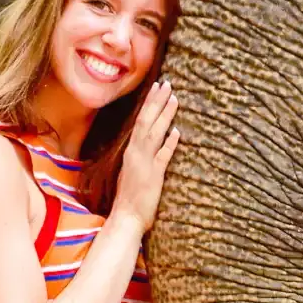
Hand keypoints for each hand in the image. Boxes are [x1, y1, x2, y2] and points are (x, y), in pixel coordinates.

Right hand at [114, 79, 179, 231]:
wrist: (125, 218)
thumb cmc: (131, 198)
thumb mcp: (135, 171)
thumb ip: (144, 155)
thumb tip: (158, 140)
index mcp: (131, 151)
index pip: (141, 120)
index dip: (150, 103)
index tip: (158, 87)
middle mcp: (136, 153)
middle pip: (147, 121)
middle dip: (157, 101)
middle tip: (167, 83)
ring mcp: (144, 164)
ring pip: (155, 133)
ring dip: (165, 115)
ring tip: (174, 98)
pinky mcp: (153, 176)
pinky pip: (162, 157)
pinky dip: (169, 144)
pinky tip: (177, 132)